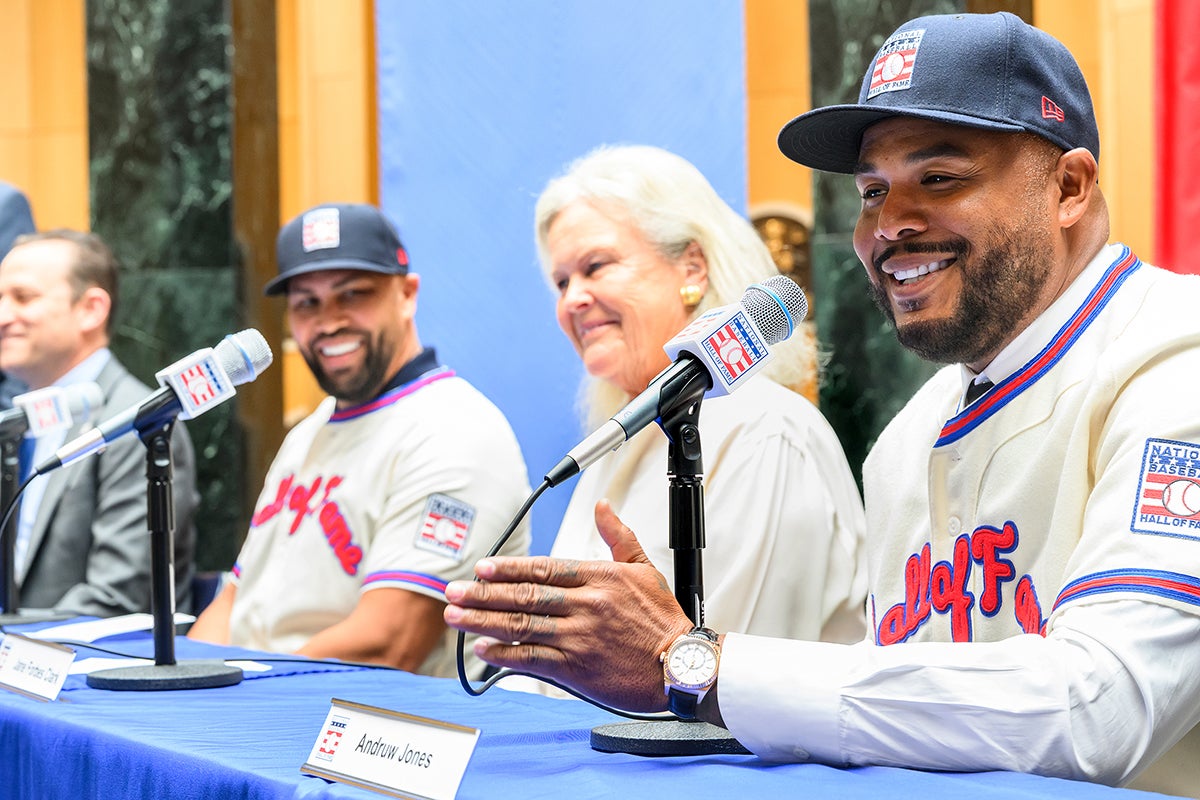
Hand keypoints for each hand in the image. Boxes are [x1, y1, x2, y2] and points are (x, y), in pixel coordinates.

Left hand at [444, 500, 693, 710]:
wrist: (681, 667)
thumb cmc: (664, 620)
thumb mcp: (645, 568)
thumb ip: (618, 536)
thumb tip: (602, 506)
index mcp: (599, 578)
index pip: (543, 569)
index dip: (508, 568)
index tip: (481, 568)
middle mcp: (585, 605)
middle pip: (524, 596)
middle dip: (483, 594)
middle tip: (453, 592)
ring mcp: (579, 637)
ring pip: (521, 625)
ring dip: (483, 621)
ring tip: (456, 617)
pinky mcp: (576, 668)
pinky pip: (532, 659)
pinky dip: (504, 654)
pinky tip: (484, 649)